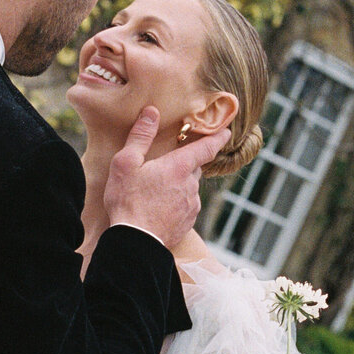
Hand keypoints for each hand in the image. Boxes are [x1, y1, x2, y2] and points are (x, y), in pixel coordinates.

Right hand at [103, 107, 229, 247]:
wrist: (135, 242)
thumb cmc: (127, 200)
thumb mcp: (126, 163)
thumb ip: (141, 136)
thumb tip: (151, 112)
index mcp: (179, 167)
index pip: (207, 148)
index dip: (218, 137)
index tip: (227, 131)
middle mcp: (191, 185)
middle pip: (194, 167)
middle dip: (184, 163)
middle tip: (166, 165)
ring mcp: (192, 206)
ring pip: (189, 187)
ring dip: (177, 185)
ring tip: (154, 191)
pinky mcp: (187, 222)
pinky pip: (185, 206)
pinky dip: (175, 203)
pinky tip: (157, 207)